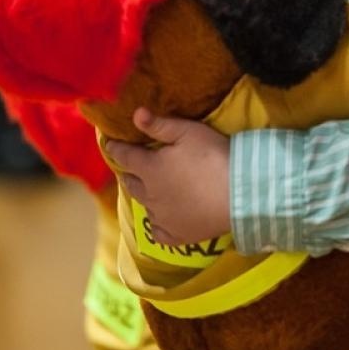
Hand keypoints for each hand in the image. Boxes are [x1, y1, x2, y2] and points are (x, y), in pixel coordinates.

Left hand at [103, 109, 232, 245]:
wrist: (238, 194)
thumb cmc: (213, 156)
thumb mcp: (188, 132)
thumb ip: (159, 125)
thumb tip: (135, 114)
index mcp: (149, 169)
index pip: (124, 156)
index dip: (115, 148)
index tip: (110, 144)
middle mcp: (150, 195)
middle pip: (131, 184)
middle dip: (128, 173)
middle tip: (130, 168)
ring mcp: (162, 218)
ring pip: (144, 206)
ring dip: (144, 196)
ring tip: (148, 191)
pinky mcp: (177, 235)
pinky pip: (158, 232)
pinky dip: (157, 224)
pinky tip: (161, 220)